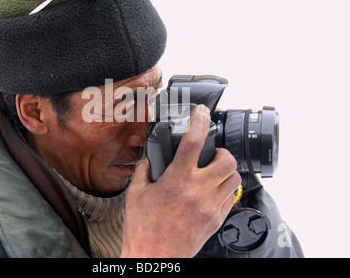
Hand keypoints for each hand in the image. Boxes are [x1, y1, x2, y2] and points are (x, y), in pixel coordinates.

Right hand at [121, 105, 240, 257]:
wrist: (154, 257)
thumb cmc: (143, 229)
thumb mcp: (135, 195)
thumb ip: (144, 171)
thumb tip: (151, 160)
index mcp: (176, 181)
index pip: (193, 142)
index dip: (200, 121)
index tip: (201, 112)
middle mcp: (197, 192)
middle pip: (227, 160)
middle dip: (222, 151)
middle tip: (212, 153)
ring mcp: (209, 207)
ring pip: (233, 178)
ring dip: (226, 170)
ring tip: (213, 172)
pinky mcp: (215, 220)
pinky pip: (230, 198)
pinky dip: (224, 189)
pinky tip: (210, 191)